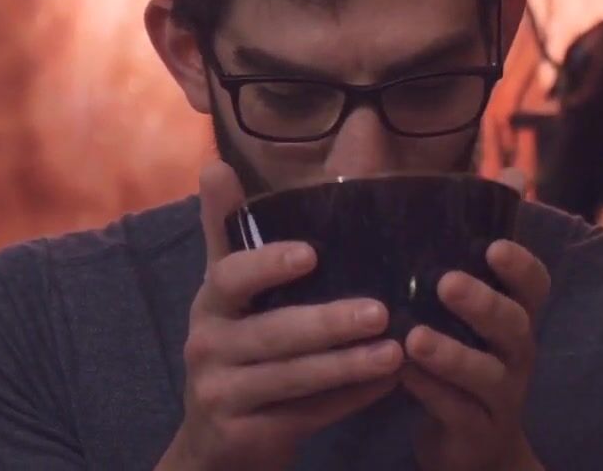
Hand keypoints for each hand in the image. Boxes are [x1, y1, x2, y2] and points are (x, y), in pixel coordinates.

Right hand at [156, 161, 402, 470]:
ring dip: (348, 366)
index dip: (267, 264)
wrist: (216, 439)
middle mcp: (206, 345)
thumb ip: (229, 230)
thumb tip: (215, 162)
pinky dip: (348, 401)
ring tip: (396, 353)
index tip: (311, 253)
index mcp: (210, 302)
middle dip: (327, 323)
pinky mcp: (243, 435)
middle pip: (272, 333)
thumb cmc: (236, 347)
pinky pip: (305, 416)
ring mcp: (221, 394)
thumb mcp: (228, 292)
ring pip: (292, 379)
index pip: (230, 275)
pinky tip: (389, 385)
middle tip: (380, 311)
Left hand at [400, 234, 551, 470]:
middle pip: (514, 326)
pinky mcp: (479, 431)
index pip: (535, 288)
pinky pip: (458, 410)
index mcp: (516, 320)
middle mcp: (517, 355)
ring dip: (452, 354)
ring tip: (415, 338)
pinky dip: (431, 391)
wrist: (475, 448)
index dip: (522, 267)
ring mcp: (503, 396)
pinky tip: (403, 374)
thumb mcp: (465, 326)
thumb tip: (428, 215)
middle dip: (484, 304)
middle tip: (448, 283)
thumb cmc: (462, 367)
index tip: (495, 246)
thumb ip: (452, 282)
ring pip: (487, 373)